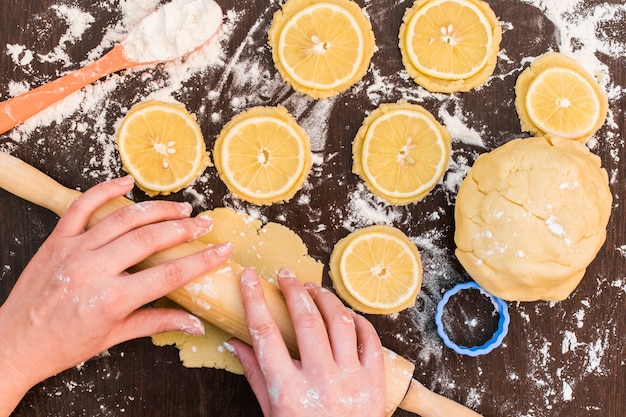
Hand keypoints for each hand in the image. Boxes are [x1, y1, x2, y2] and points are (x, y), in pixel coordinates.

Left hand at [0, 176, 233, 414]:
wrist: (14, 343)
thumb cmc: (63, 345)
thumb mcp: (114, 337)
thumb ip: (157, 323)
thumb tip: (195, 324)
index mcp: (111, 299)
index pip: (169, 273)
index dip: (201, 260)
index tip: (222, 250)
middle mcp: (94, 269)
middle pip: (151, 239)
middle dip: (184, 230)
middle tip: (204, 225)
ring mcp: (74, 250)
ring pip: (123, 219)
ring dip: (157, 210)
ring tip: (180, 209)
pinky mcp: (57, 240)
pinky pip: (81, 206)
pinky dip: (105, 190)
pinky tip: (127, 181)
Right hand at [230, 268, 385, 416]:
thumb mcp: (273, 412)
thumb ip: (256, 376)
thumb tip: (235, 344)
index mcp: (289, 392)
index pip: (265, 335)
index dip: (254, 300)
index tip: (249, 278)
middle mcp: (321, 381)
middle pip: (306, 321)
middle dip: (292, 290)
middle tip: (284, 275)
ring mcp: (351, 379)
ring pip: (339, 322)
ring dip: (324, 298)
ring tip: (311, 289)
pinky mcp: (375, 380)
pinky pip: (369, 337)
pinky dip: (355, 318)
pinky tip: (342, 311)